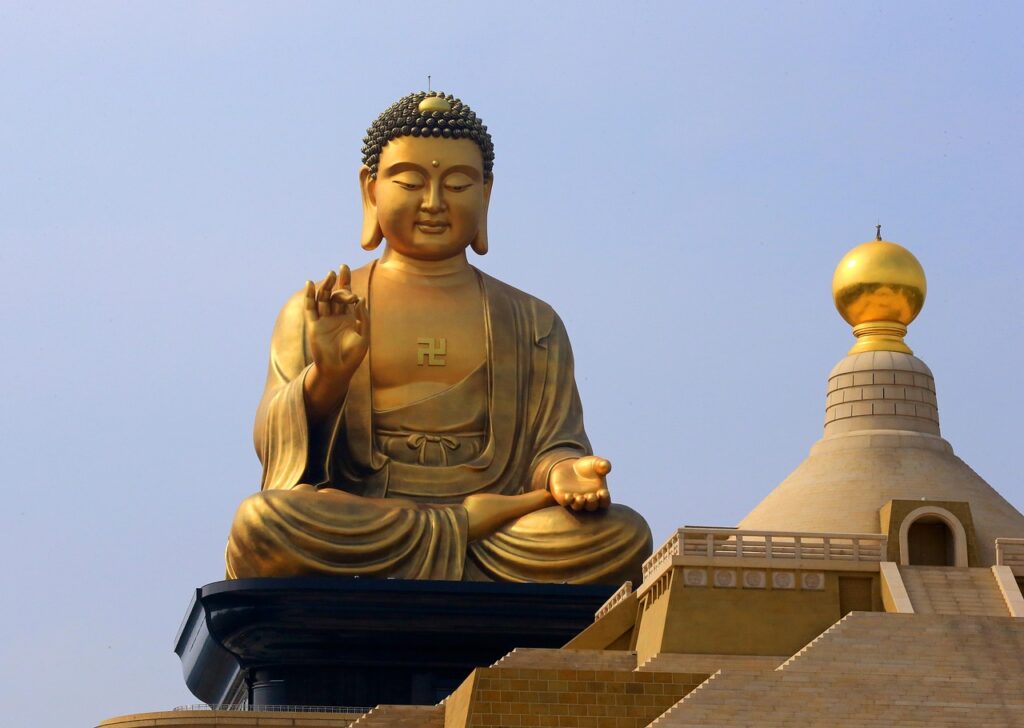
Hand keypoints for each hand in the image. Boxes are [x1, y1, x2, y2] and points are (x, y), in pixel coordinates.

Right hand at [304, 265, 367, 383]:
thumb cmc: (354, 355)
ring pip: (323, 298)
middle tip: (340, 269)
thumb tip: (360, 298)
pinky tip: (310, 284)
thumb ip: (363, 317)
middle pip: (335, 294)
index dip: (347, 283)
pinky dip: (309, 296)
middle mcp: (336, 316)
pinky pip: (310, 308)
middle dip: (338, 282)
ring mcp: (324, 320)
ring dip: (326, 286)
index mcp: (350, 317)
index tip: (346, 270)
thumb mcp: (364, 336)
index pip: (348, 296)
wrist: (338, 370)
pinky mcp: (314, 325)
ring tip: (330, 275)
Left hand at [548, 456, 611, 511]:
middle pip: (591, 506)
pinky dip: (567, 500)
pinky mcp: (563, 498)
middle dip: (592, 502)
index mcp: (599, 495)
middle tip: (591, 496)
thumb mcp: (596, 463)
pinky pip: (565, 502)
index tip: (603, 492)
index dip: (604, 499)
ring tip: (580, 498)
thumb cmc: (587, 466)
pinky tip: (568, 496)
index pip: (604, 501)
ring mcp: (575, 500)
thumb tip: (606, 466)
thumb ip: (603, 465)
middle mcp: (587, 501)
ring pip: (578, 506)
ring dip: (579, 503)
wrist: (569, 466)